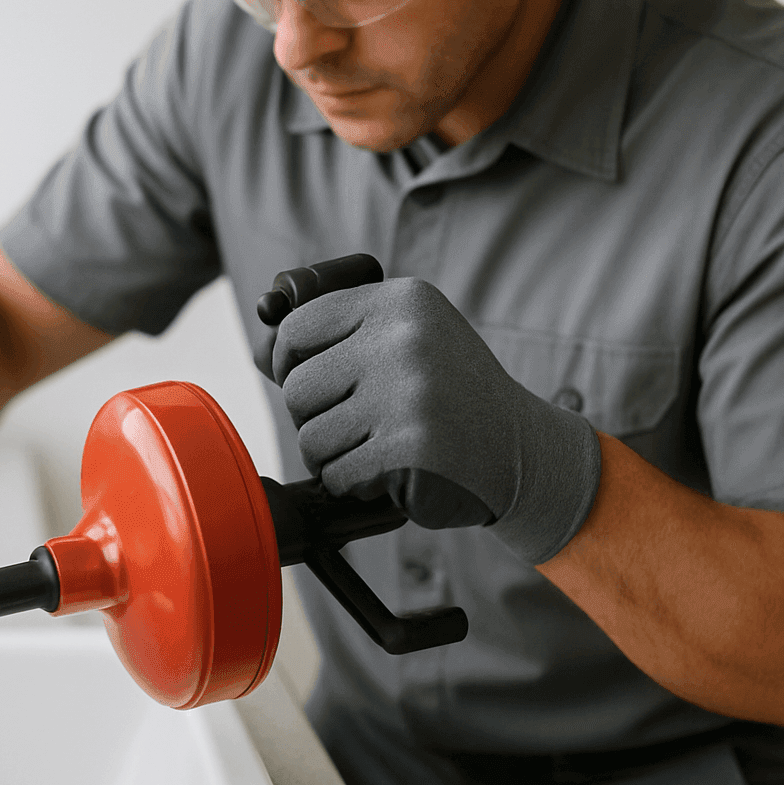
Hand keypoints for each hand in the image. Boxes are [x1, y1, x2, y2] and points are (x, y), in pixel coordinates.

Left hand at [273, 277, 600, 564]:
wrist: (523, 450)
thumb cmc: (450, 396)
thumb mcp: (408, 340)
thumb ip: (338, 338)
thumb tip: (260, 349)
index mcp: (400, 301)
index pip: (296, 327)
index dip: (291, 362)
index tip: (316, 381)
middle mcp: (405, 339)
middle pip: (297, 388)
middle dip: (315, 417)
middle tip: (359, 423)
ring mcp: (409, 394)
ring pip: (312, 437)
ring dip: (334, 455)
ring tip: (377, 446)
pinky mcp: (412, 448)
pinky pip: (338, 475)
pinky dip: (355, 483)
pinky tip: (392, 470)